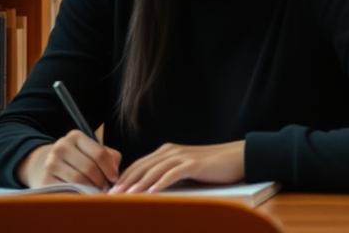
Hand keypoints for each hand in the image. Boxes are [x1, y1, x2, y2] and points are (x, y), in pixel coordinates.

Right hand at [18, 130, 120, 189]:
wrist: (43, 164)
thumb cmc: (77, 158)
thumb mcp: (92, 151)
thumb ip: (109, 157)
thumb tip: (115, 174)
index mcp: (75, 136)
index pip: (99, 154)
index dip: (110, 169)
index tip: (115, 179)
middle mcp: (61, 146)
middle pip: (89, 167)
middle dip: (101, 180)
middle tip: (106, 188)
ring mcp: (50, 163)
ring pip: (78, 179)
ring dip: (91, 188)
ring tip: (96, 191)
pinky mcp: (44, 179)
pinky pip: (67, 190)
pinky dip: (78, 194)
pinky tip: (83, 195)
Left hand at [110, 140, 245, 193]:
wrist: (239, 157)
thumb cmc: (213, 167)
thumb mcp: (187, 169)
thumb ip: (169, 174)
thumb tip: (150, 189)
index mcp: (168, 152)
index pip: (139, 164)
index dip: (124, 177)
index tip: (110, 191)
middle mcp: (172, 151)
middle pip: (142, 166)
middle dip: (125, 182)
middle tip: (109, 196)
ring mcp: (183, 156)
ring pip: (154, 170)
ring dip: (138, 184)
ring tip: (125, 196)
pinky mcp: (195, 164)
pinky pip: (173, 174)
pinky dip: (161, 183)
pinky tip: (152, 192)